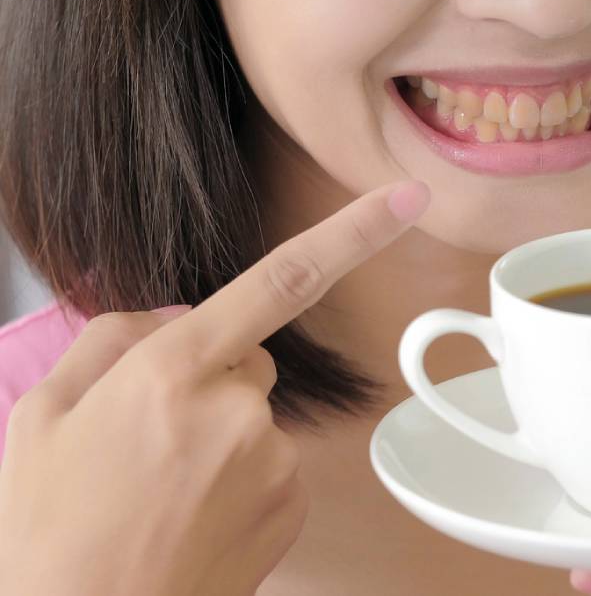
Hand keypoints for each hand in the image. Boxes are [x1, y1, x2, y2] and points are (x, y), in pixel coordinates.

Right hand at [0, 181, 429, 595]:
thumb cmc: (48, 531)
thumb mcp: (41, 417)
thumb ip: (110, 343)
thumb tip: (167, 317)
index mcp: (170, 371)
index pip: (279, 280)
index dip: (354, 232)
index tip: (411, 197)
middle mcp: (238, 409)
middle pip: (250, 360)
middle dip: (210, 379)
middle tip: (147, 439)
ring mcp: (274, 460)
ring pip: (257, 417)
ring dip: (220, 437)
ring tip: (158, 490)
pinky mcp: (293, 504)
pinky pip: (272, 464)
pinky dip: (240, 478)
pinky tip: (190, 513)